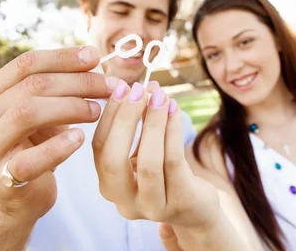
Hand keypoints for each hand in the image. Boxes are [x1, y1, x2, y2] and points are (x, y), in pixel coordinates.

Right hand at [0, 46, 116, 225]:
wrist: (17, 198)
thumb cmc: (35, 145)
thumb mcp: (43, 110)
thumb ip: (59, 85)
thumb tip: (93, 58)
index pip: (26, 64)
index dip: (63, 57)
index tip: (95, 56)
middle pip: (32, 86)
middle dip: (77, 82)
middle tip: (110, 84)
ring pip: (27, 113)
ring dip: (70, 107)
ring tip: (97, 110)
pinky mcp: (0, 179)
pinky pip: (30, 159)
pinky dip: (58, 146)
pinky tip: (80, 138)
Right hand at [93, 83, 219, 231]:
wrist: (196, 209)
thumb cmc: (165, 173)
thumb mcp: (144, 151)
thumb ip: (136, 125)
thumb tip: (140, 87)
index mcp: (109, 186)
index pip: (99, 147)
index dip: (109, 116)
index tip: (120, 87)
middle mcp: (125, 203)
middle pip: (113, 159)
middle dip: (125, 119)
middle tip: (137, 89)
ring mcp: (153, 207)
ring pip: (149, 161)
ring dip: (153, 122)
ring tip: (160, 94)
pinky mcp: (181, 202)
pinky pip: (174, 161)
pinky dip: (173, 130)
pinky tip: (174, 108)